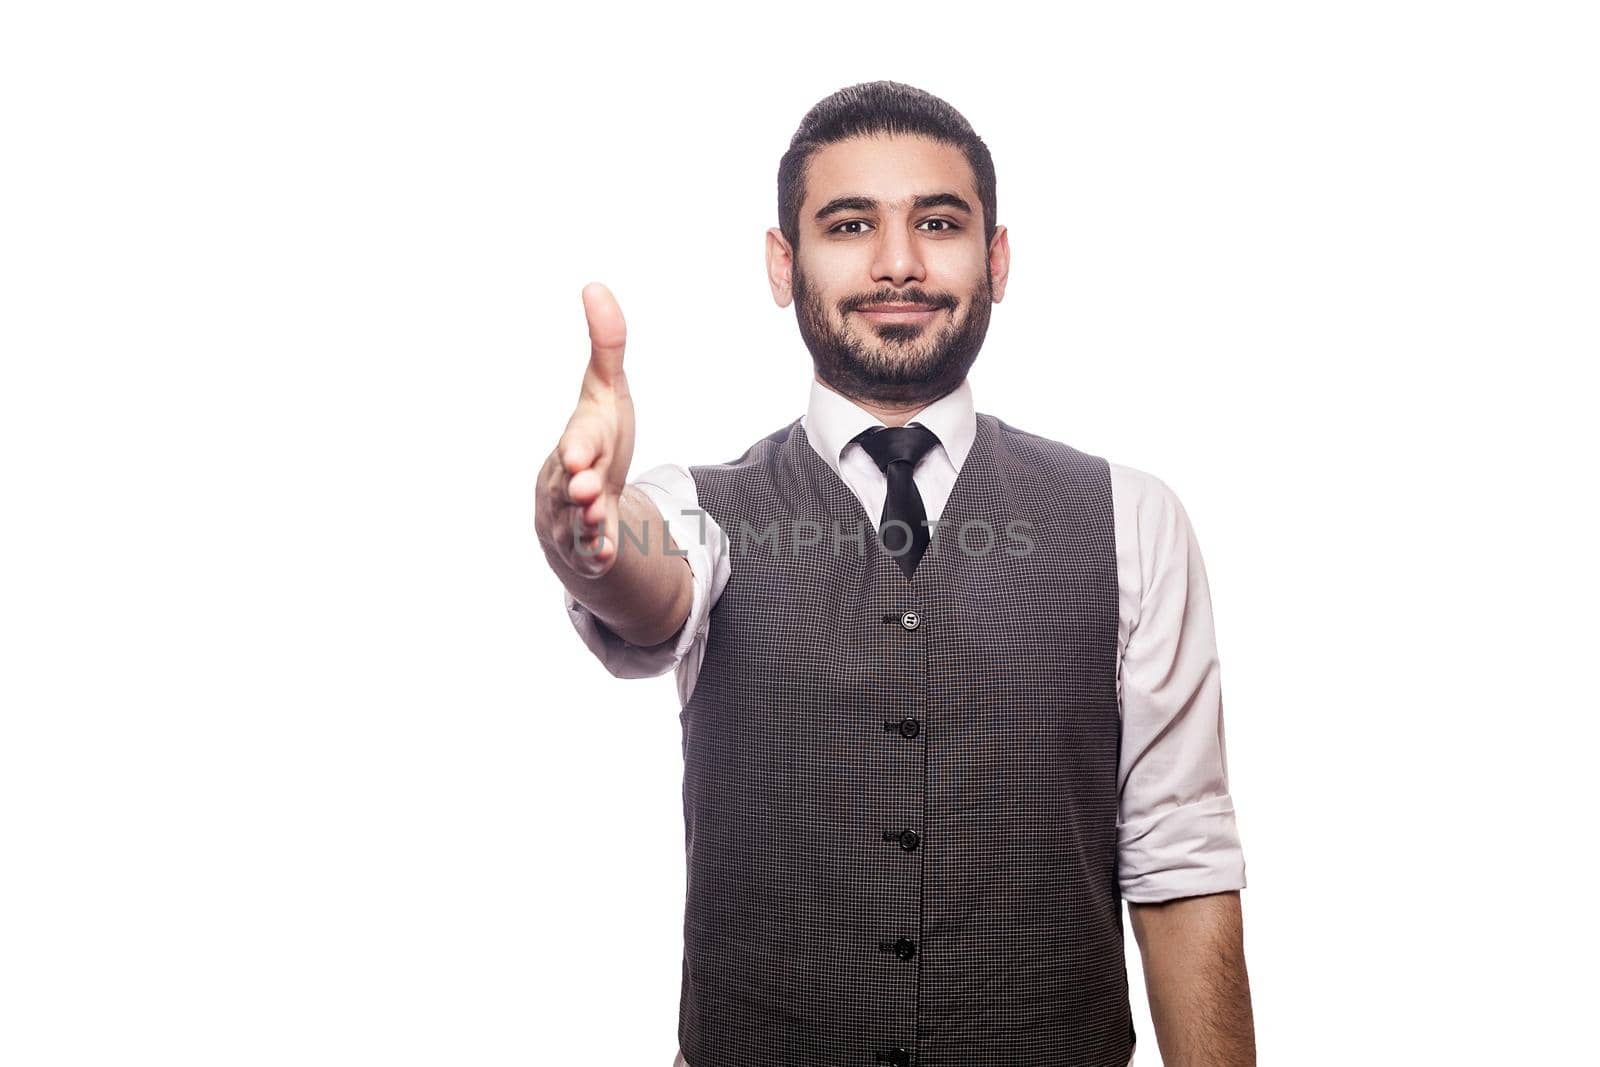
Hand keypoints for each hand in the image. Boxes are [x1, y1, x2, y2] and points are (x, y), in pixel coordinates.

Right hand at [537, 282, 635, 577]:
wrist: (585, 496)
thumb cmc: (597, 438)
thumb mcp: (606, 392)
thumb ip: (606, 346)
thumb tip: (594, 285)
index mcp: (576, 442)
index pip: (577, 443)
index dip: (579, 446)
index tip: (580, 450)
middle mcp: (567, 480)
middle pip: (570, 486)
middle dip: (577, 486)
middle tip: (586, 485)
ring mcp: (574, 517)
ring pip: (576, 524)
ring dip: (587, 524)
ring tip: (600, 522)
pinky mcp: (587, 547)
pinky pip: (589, 554)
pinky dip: (596, 554)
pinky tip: (607, 555)